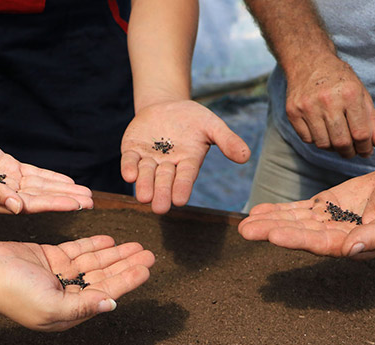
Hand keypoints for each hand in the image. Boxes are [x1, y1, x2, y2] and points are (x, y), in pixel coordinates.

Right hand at [0, 122, 93, 213]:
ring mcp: (4, 181)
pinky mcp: (5, 167)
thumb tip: (17, 208)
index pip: (29, 207)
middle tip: (91, 201)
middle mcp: (0, 196)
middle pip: (40, 199)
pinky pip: (33, 174)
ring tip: (86, 192)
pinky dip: (50, 177)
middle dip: (65, 199)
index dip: (54, 205)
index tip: (76, 205)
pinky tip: (67, 180)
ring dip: (62, 189)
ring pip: (39, 187)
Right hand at [0, 235, 154, 330]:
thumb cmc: (15, 295)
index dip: (128, 281)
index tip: (146, 269)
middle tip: (150, 253)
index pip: (106, 292)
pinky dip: (94, 244)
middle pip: (105, 276)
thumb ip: (83, 306)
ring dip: (116, 254)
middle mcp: (68, 293)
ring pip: (95, 262)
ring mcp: (60, 274)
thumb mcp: (51, 306)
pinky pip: (78, 250)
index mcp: (70, 310)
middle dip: (127, 265)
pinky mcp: (50, 257)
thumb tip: (112, 304)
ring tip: (136, 245)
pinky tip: (111, 240)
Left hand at [121, 100, 249, 213]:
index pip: (185, 177)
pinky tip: (128, 176)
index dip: (182, 188)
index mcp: (188, 162)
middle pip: (164, 181)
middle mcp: (167, 165)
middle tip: (160, 208)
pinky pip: (130, 161)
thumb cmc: (193, 119)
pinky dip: (129, 168)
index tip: (180, 200)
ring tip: (143, 198)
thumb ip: (227, 140)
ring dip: (144, 185)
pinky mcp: (132, 151)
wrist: (166, 106)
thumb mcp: (212, 125)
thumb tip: (246, 156)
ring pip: (146, 174)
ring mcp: (149, 159)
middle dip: (162, 193)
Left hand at [238, 168, 374, 258]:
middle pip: (299, 234)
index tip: (274, 235)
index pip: (319, 244)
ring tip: (244, 224)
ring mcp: (325, 222)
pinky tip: (257, 211)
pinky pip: (296, 209)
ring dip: (269, 222)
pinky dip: (278, 210)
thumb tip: (350, 250)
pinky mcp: (322, 207)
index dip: (296, 239)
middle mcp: (333, 237)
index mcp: (351, 246)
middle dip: (272, 232)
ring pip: (293, 222)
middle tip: (246, 231)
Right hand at [285, 55, 374, 157]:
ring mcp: (307, 107)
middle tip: (352, 151)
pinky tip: (322, 131)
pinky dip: (316, 139)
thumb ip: (372, 122)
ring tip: (337, 140)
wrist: (309, 62)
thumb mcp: (361, 95)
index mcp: (350, 94)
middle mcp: (328, 100)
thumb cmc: (340, 80)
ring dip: (332, 147)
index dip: (365, 148)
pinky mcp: (293, 112)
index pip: (360, 133)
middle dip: (349, 152)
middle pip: (341, 142)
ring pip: (323, 144)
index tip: (366, 151)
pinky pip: (307, 139)